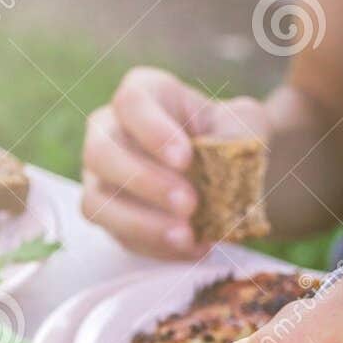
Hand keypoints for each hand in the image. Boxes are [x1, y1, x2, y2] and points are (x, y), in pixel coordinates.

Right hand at [81, 67, 269, 258]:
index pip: (131, 101)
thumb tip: (223, 151)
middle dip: (144, 181)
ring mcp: (101, 177)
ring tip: (186, 236)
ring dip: (141, 222)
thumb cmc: (229, 138)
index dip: (153, 130)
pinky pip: (118, 235)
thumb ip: (238, 130)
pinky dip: (155, 245)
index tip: (185, 158)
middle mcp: (109, 132)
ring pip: (97, 200)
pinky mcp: (108, 217)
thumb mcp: (245, 123)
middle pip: (102, 151)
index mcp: (144, 95)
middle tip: (189, 204)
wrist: (230, 176)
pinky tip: (192, 247)